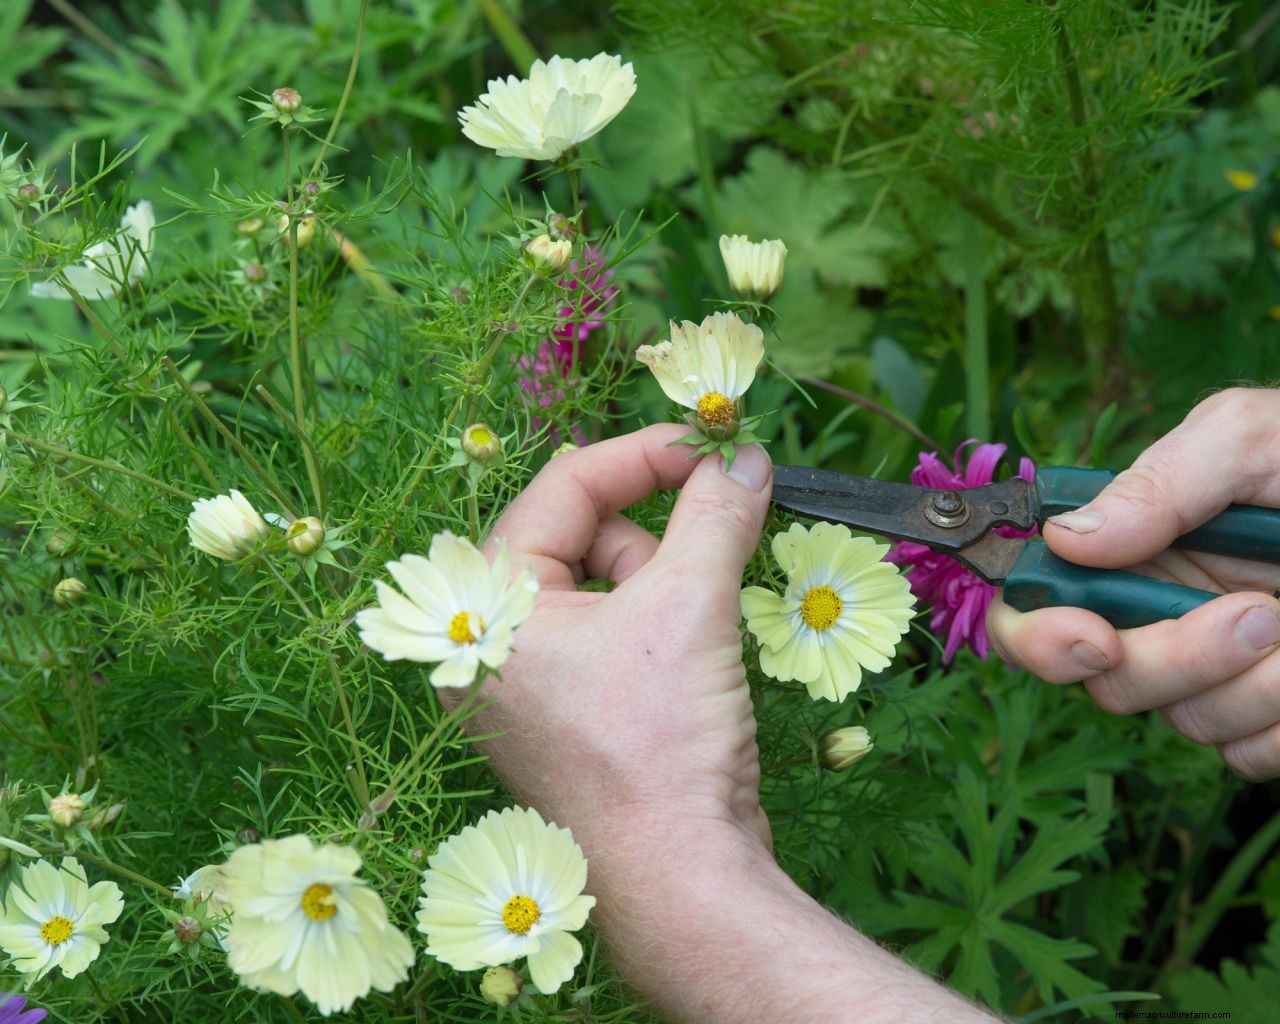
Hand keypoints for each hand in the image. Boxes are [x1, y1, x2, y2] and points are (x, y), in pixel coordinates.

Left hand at [459, 425, 996, 1023]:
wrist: (680, 883)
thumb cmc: (657, 743)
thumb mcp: (689, 607)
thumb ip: (714, 514)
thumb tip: (745, 456)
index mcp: (491, 608)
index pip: (562, 487)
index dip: (643, 454)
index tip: (712, 444)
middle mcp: (498, 643)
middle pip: (585, 534)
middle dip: (660, 524)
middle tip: (727, 513)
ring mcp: (537, 685)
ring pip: (610, 585)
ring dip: (672, 577)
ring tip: (714, 614)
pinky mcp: (579, 717)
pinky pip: (620, 636)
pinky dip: (670, 622)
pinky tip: (709, 649)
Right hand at [987, 388, 1279, 779]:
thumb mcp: (1251, 439)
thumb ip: (1160, 480)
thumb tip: (1070, 539)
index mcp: (1131, 549)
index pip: (1033, 607)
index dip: (1037, 636)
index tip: (1094, 638)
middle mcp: (1157, 615)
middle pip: (1106, 679)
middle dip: (1174, 660)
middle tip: (1256, 616)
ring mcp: (1214, 672)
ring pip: (1186, 722)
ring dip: (1254, 686)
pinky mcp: (1266, 718)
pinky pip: (1248, 755)